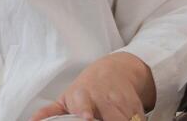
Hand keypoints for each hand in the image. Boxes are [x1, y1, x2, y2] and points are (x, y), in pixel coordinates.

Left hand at [29, 51, 154, 120]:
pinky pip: (136, 119)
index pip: (84, 107)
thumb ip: (50, 113)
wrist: (113, 70)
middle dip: (110, 118)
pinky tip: (126, 117)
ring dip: (121, 119)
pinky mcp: (136, 106)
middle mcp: (101, 98)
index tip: (87, 117)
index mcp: (81, 96)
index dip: (85, 112)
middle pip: (108, 117)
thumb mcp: (66, 99)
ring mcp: (119, 102)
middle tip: (99, 119)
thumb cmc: (86, 89)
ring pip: (124, 119)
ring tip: (114, 116)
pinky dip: (132, 120)